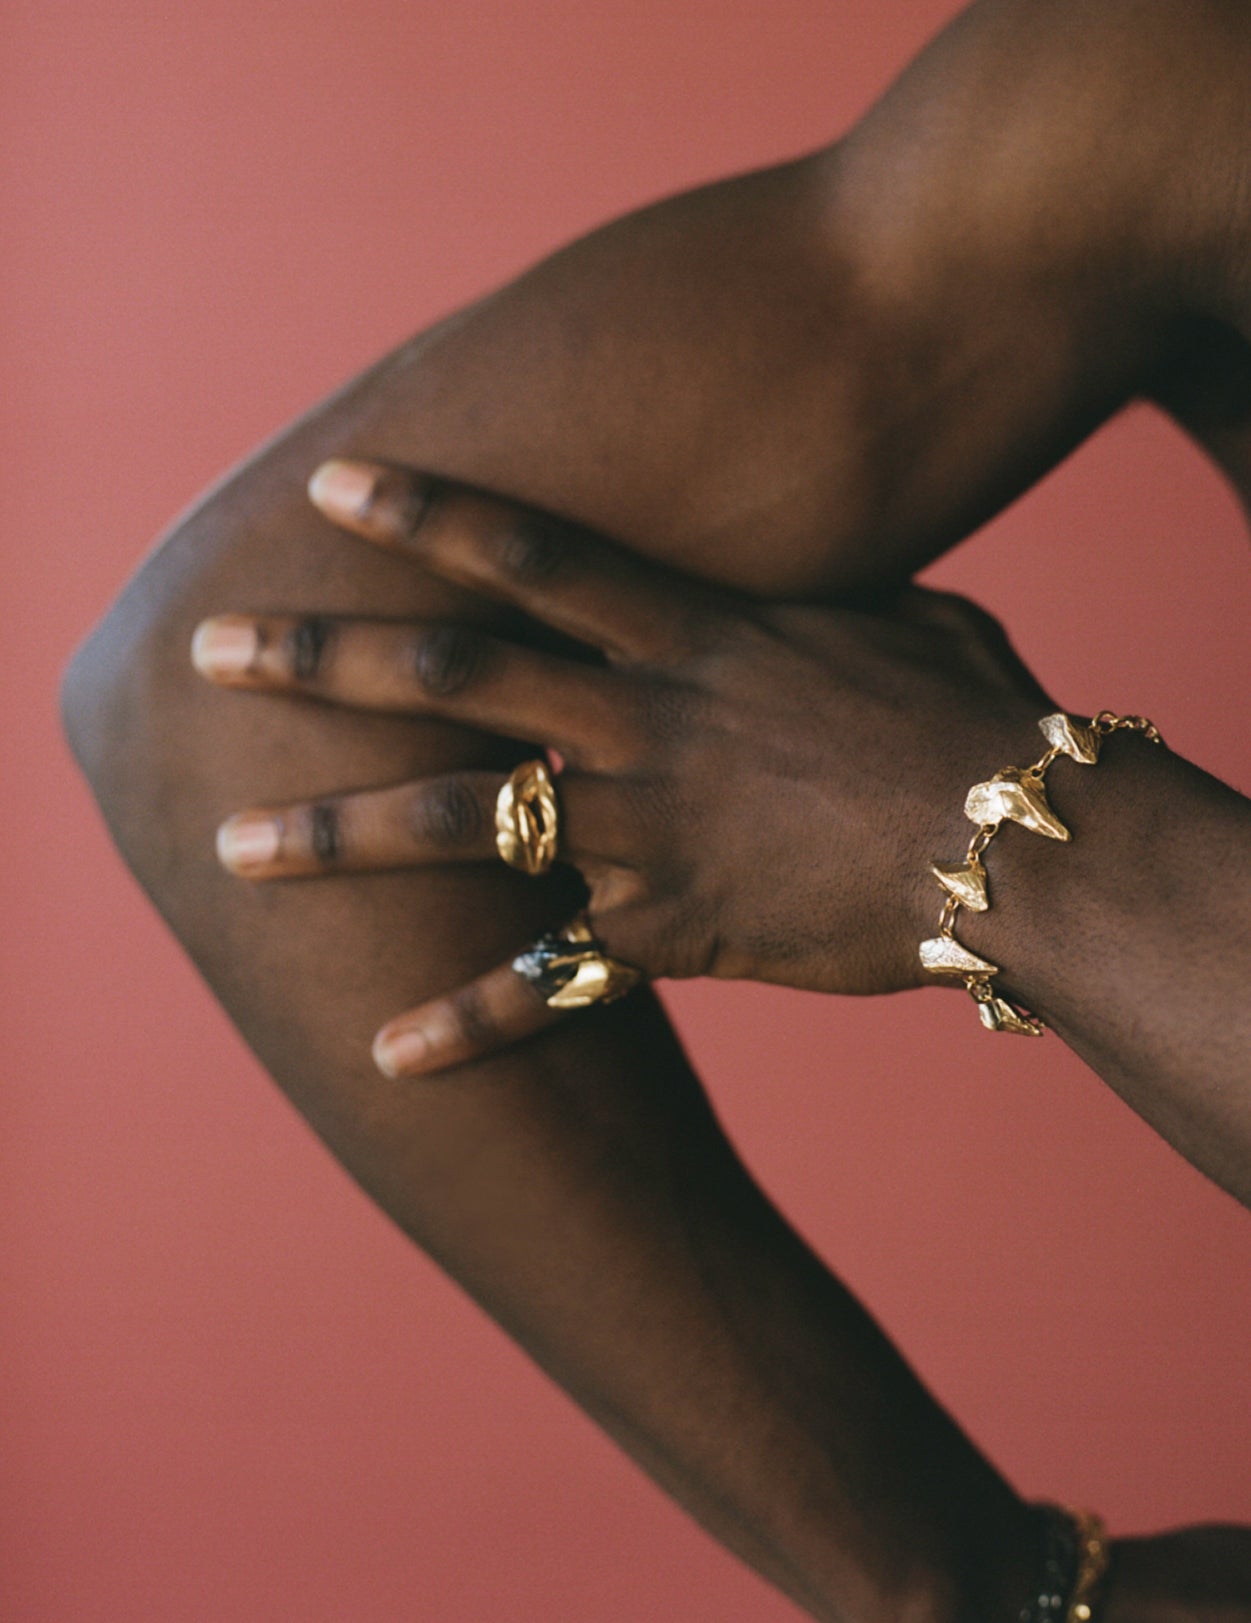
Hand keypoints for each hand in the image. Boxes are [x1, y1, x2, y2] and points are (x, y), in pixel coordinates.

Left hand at [191, 458, 1058, 1074]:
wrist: (1013, 845)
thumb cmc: (974, 717)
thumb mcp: (910, 616)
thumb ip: (834, 595)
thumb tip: (835, 578)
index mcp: (688, 638)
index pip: (530, 557)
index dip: (425, 514)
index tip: (329, 486)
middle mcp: (641, 724)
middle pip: (453, 682)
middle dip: (325, 660)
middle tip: (216, 650)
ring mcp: (646, 830)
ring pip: (461, 830)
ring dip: (338, 836)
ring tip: (235, 846)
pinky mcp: (670, 933)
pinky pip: (550, 983)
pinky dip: (469, 1022)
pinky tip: (384, 1056)